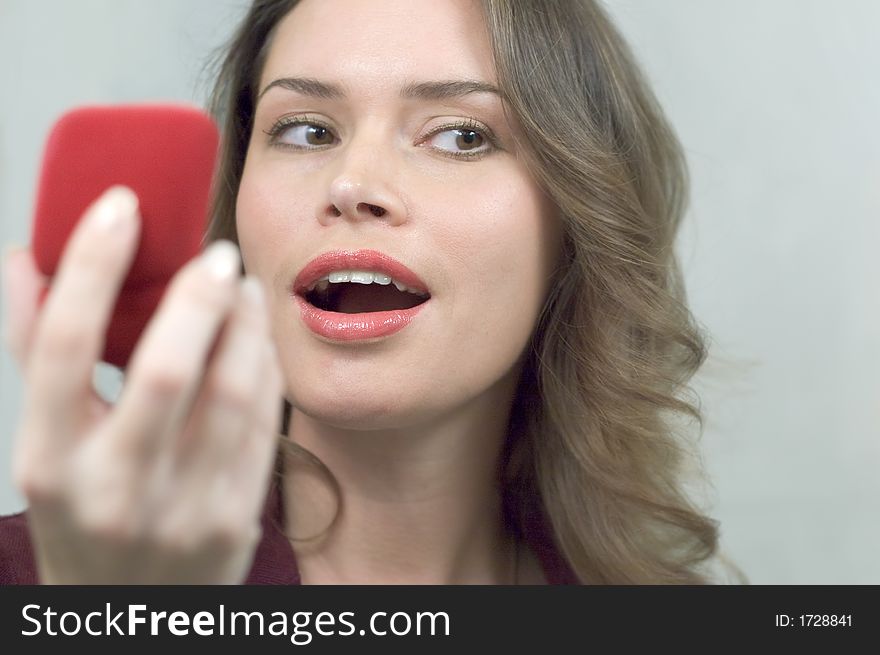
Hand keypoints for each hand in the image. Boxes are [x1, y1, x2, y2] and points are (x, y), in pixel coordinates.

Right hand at [2, 186, 282, 582]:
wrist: (126, 613)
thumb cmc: (82, 515)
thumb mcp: (46, 446)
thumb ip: (41, 354)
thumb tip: (29, 260)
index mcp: (50, 463)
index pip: (63, 347)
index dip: (91, 265)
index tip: (119, 206)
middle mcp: (116, 489)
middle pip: (165, 369)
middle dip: (198, 296)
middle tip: (216, 256)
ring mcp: (183, 509)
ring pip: (233, 393)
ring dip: (245, 326)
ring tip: (244, 291)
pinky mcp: (236, 519)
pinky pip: (263, 425)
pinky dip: (264, 368)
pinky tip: (258, 340)